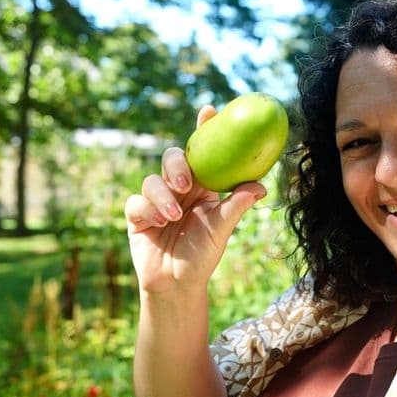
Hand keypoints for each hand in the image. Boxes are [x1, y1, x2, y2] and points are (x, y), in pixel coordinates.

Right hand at [124, 105, 266, 295]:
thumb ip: (236, 205)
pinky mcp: (138, 216)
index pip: (204, 153)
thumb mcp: (222, 230)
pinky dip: (148, 210)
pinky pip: (136, 201)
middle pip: (173, 159)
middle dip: (177, 166)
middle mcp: (179, 189)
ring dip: (163, 196)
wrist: (176, 285)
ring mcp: (156, 201)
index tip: (210, 111)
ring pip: (152, 179)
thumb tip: (259, 185)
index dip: (204, 129)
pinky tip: (160, 224)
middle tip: (186, 183)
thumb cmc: (203, 256)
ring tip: (174, 216)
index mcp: (203, 187)